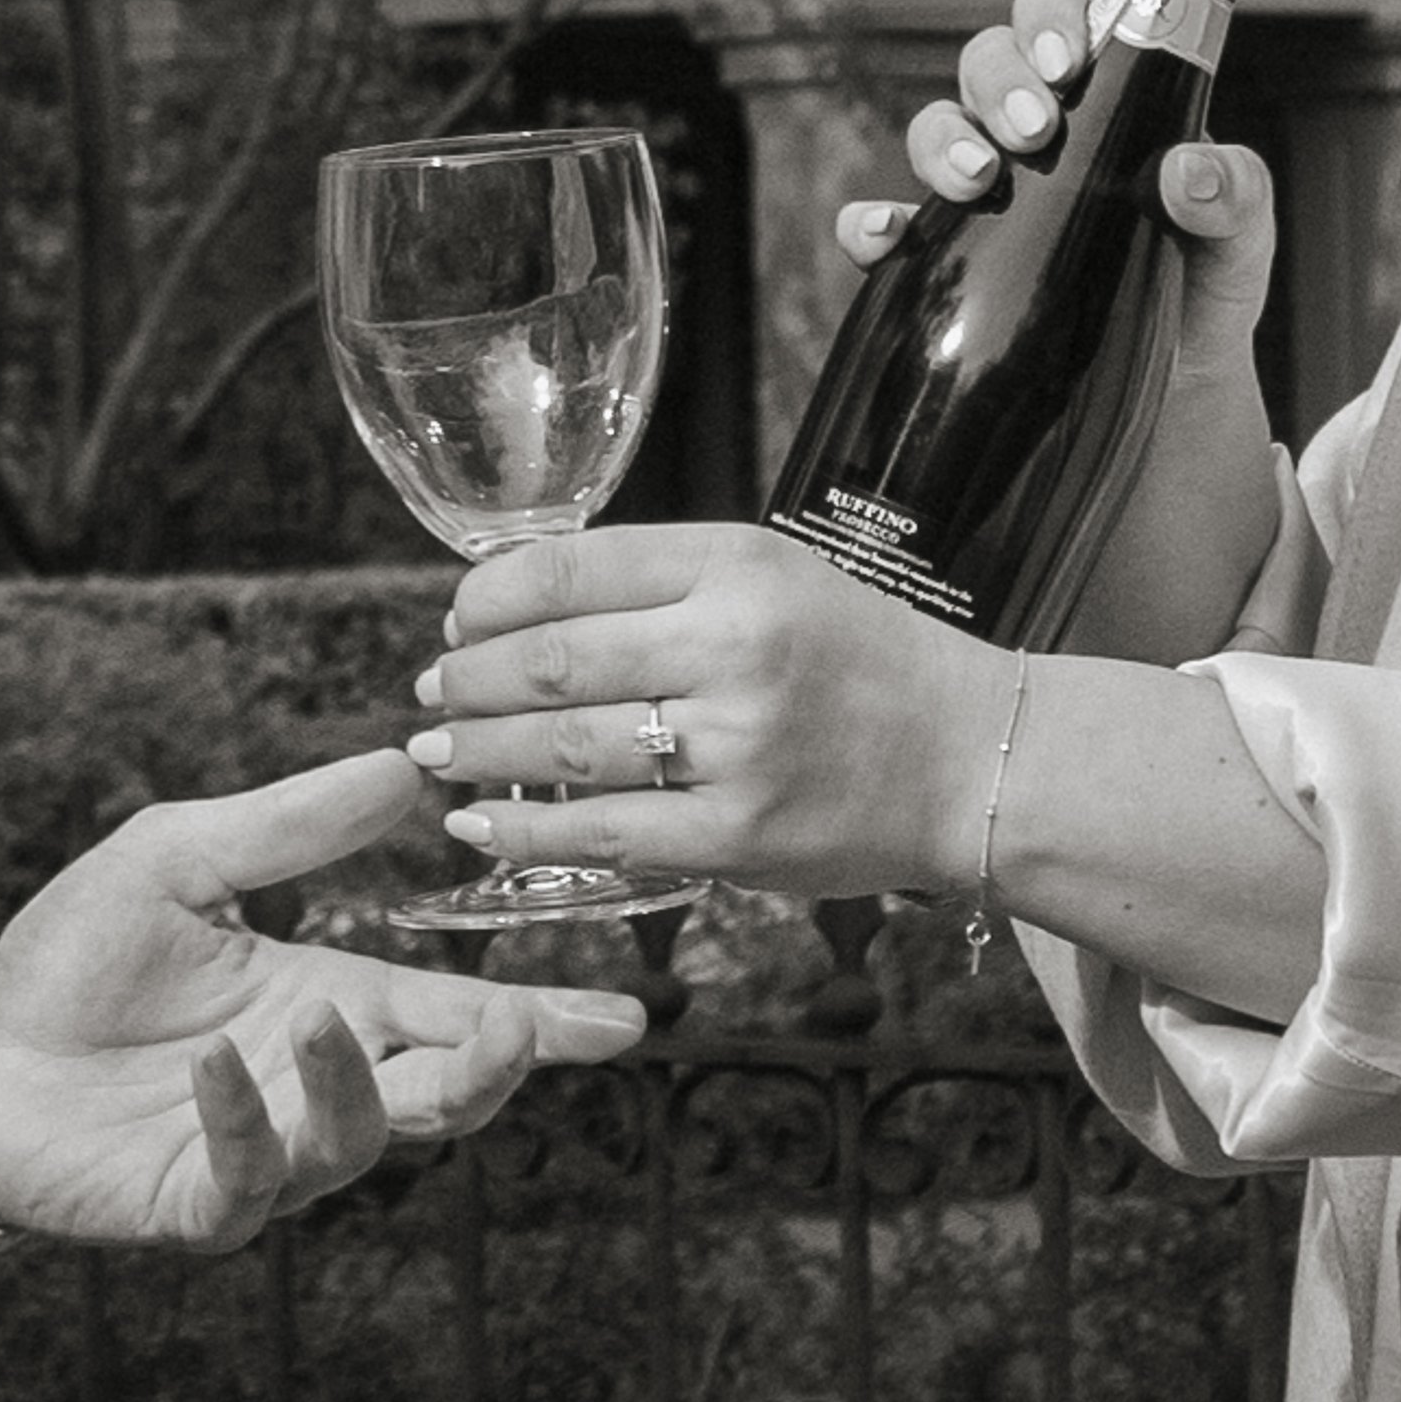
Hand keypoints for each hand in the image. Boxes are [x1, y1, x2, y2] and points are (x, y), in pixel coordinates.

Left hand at [0, 751, 646, 1248]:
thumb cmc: (76, 958)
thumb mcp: (181, 857)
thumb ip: (290, 825)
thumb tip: (404, 766)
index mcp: (335, 1003)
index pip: (460, 1016)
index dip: (543, 1021)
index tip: (623, 1020)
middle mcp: (316, 1085)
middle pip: (442, 1095)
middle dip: (494, 1070)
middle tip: (518, 1033)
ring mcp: (262, 1153)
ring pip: (357, 1145)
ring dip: (357, 1088)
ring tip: (324, 1019)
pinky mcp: (193, 1203)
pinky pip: (246, 1182)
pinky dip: (244, 1125)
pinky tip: (216, 1068)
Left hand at [409, 526, 1013, 899]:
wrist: (972, 758)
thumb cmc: (863, 664)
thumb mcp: (778, 578)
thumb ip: (665, 584)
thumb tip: (522, 607)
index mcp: (737, 564)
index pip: (571, 567)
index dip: (487, 596)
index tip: (457, 617)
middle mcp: (734, 647)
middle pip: (551, 659)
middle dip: (465, 679)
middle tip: (428, 691)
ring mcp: (736, 747)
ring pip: (563, 746)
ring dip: (478, 750)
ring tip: (436, 752)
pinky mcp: (739, 837)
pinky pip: (601, 832)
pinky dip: (523, 830)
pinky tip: (477, 826)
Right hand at [835, 0, 1285, 663]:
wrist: (1157, 462)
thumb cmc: (1197, 348)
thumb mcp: (1237, 277)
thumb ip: (1238, 210)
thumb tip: (1189, 170)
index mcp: (1108, 133)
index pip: (1064, 28)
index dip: (1053, 21)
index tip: (1072, 68)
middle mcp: (1037, 166)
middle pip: (985, 74)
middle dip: (996, 84)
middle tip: (1035, 135)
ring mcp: (986, 228)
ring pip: (933, 142)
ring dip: (940, 144)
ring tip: (979, 184)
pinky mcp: (945, 294)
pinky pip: (885, 241)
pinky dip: (872, 228)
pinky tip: (884, 242)